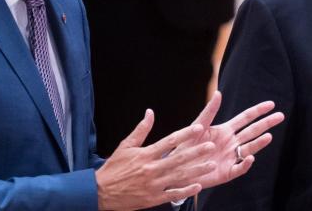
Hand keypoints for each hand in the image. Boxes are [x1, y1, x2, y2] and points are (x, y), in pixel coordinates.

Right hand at [95, 110, 216, 209]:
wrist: (100, 192)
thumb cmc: (114, 168)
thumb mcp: (125, 146)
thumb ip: (141, 130)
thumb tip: (150, 112)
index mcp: (145, 155)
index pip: (169, 142)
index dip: (185, 135)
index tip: (198, 129)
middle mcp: (151, 169)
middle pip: (178, 159)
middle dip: (196, 152)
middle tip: (211, 146)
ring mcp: (153, 185)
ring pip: (179, 176)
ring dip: (196, 170)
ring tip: (211, 165)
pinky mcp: (153, 198)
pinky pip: (172, 194)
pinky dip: (186, 190)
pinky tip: (198, 185)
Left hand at [178, 91, 284, 189]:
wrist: (178, 167)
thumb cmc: (187, 145)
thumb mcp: (197, 125)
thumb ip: (209, 111)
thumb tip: (219, 92)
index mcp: (226, 130)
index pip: (246, 118)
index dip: (258, 111)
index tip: (271, 104)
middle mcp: (232, 143)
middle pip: (253, 131)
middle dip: (266, 123)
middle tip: (281, 116)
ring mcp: (231, 157)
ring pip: (249, 148)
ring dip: (259, 142)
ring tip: (268, 136)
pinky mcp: (227, 172)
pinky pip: (240, 167)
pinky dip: (245, 163)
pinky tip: (249, 157)